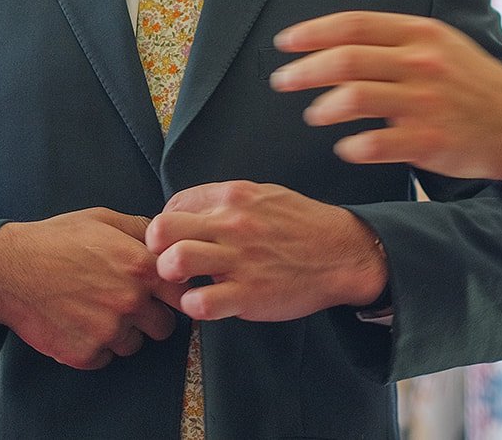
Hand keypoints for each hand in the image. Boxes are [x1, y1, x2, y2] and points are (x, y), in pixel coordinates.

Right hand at [0, 208, 189, 369]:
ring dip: (123, 333)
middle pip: (165, 326)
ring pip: (135, 344)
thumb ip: (142, 231)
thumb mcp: (104, 220)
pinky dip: (97, 346)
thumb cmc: (57, 240)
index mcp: (141, 267)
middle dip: (151, 317)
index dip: (176, 294)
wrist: (9, 270)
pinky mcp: (86, 354)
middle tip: (125, 303)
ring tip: (95, 310)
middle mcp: (130, 302)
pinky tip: (79, 323)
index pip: (184, 294)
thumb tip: (170, 239)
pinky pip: (106, 358)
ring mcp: (109, 332)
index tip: (165, 293)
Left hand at [146, 181, 387, 321]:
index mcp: (234, 196)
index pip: (174, 204)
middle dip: (157, 248)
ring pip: (176, 261)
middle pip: (162, 229)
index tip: (180, 239)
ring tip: (184, 283)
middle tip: (170, 261)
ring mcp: (240, 260)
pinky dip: (193, 307)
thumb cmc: (303, 224)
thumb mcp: (265, 195)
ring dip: (171, 276)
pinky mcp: (249, 295)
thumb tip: (191, 211)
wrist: (344, 253)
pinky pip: (200, 303)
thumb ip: (227, 201)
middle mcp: (232, 223)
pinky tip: (204, 303)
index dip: (170, 225)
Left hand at [270, 11, 501, 180]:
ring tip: (312, 115)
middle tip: (281, 81)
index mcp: (420, 33)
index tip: (284, 43)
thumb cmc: (473, 83)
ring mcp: (425, 102)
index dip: (312, 33)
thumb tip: (339, 43)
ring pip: (354, 98)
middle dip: (303, 71)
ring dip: (322, 108)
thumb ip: (396, 41)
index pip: (354, 25)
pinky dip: (352, 146)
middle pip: (345, 60)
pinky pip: (375, 144)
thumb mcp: (442, 45)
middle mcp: (421, 63)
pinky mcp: (429, 141)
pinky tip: (346, 148)